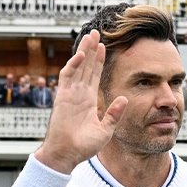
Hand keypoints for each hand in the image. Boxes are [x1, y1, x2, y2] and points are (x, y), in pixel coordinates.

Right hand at [35, 30, 127, 173]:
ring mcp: (70, 94)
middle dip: (91, 49)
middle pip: (85, 66)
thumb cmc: (83, 146)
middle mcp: (78, 94)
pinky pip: (67, 77)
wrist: (67, 154)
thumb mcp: (105, 129)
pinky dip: (73, 65)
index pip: (94, 75)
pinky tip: (81, 55)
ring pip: (77, 66)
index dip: (99, 61)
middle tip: (96, 33)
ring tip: (90, 36)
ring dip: (83, 51)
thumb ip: (114, 114)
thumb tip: (124, 99)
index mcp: (88, 100)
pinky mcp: (62, 97)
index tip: (104, 47)